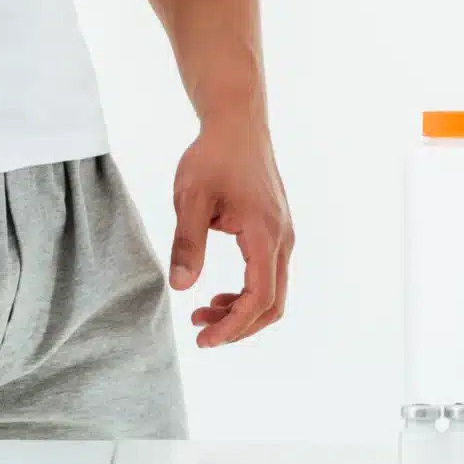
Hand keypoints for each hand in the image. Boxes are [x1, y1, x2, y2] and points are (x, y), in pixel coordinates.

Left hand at [168, 112, 292, 346]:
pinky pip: (269, 275)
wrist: (237, 124)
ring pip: (273, 292)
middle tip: (201, 335)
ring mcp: (283, 235)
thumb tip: (180, 287)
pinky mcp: (276, 231)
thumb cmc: (213, 156)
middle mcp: (282, 239)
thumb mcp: (191, 198)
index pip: (258, 297)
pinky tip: (218, 294)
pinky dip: (246, 294)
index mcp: (264, 233)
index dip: (233, 325)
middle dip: (238, 326)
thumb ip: (187, 243)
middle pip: (273, 304)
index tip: (204, 339)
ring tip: (202, 315)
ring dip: (241, 312)